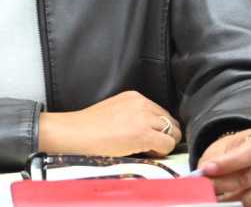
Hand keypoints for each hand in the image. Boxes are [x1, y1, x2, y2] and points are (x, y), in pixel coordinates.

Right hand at [38, 90, 181, 156]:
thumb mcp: (116, 110)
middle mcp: (142, 104)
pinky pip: (167, 144)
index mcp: (135, 97)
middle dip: (165, 135)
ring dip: (165, 143)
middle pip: (170, 121)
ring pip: (172, 132)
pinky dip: (162, 151)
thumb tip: (148, 129)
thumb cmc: (90, 126)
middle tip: (152, 146)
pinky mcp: (144, 133)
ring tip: (149, 150)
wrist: (77, 132)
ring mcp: (144, 118)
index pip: (161, 112)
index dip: (159, 128)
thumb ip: (134, 114)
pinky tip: (148, 153)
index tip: (151, 137)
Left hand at [197, 128, 250, 206]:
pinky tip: (230, 201)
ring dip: (230, 200)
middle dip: (223, 184)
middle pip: (250, 178)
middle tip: (207, 187)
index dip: (228, 163)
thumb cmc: (234, 153)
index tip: (207, 170)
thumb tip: (203, 176)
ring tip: (217, 196)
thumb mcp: (222, 149)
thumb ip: (213, 160)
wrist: (249, 161)